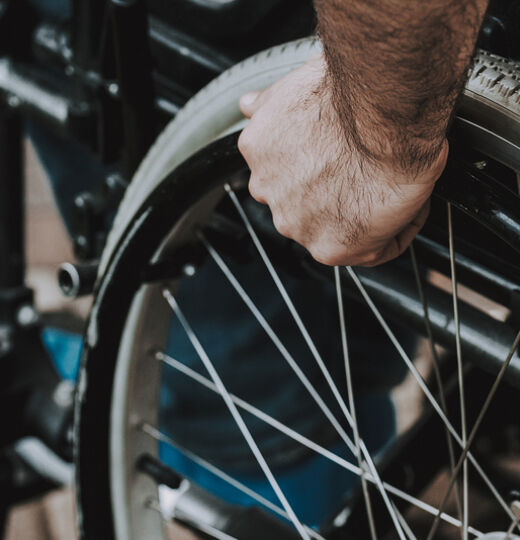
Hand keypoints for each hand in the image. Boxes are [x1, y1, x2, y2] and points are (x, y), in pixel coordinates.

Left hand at [237, 54, 447, 266]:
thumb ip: (267, 106)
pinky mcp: (335, 250)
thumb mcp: (288, 90)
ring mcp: (302, 229)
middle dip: (342, 191)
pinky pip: (375, 249)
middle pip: (312, 208)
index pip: (291, 179)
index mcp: (262, 165)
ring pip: (342, 230)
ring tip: (395, 184)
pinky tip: (410, 203)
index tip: (351, 156)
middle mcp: (275, 202)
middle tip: (375, 168)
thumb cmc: (344, 94)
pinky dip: (398, 230)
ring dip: (369, 214)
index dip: (327, 168)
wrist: (381, 110)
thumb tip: (249, 104)